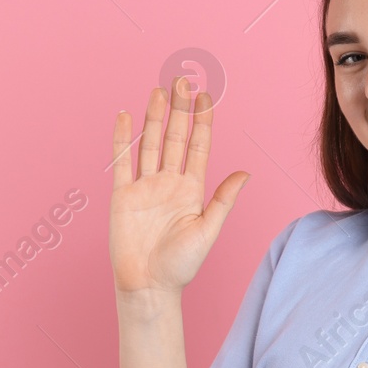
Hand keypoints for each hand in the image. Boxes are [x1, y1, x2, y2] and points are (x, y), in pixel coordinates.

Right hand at [109, 76, 249, 295]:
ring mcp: (144, 187)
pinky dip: (122, 139)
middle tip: (182, 81)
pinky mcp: (122, 196)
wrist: (149, 286)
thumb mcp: (209, 230)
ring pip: (150, 143)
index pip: (197, 147)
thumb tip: (246, 172)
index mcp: (191, 190)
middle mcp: (168, 183)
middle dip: (179, 110)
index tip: (205, 96)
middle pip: (174, 138)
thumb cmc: (181, 265)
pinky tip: (125, 116)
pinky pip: (122, 162)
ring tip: (159, 91)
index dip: (201, 121)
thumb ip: (224, 200)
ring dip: (154, 117)